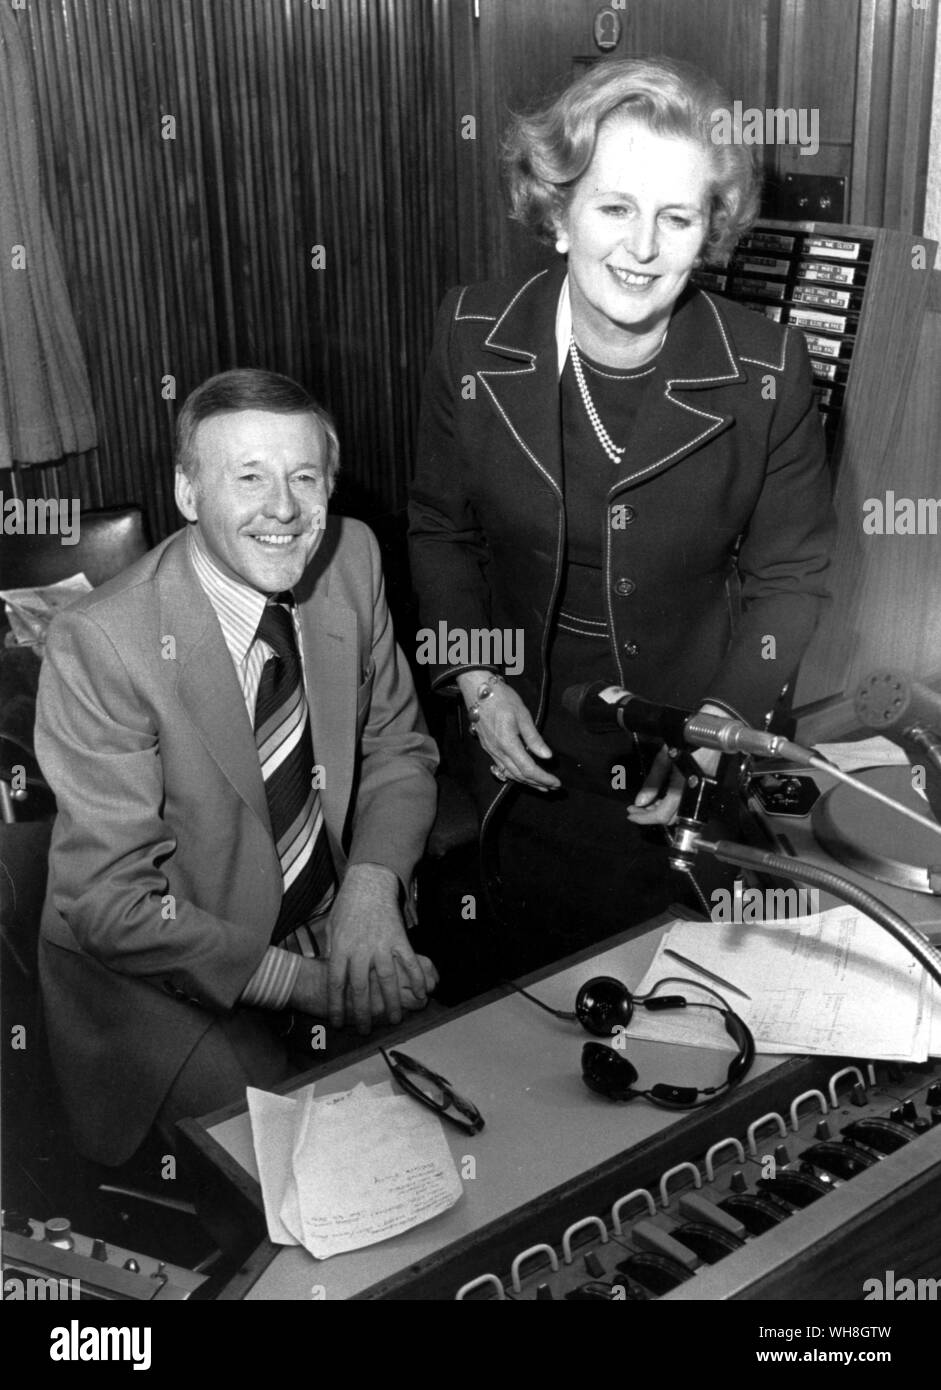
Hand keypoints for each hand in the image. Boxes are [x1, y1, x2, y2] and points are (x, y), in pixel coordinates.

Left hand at [325, 863, 438, 1033]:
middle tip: (365, 1030)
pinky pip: (409, 963)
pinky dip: (416, 979)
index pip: (336, 984)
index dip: (336, 1006)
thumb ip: (331, 951)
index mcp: (341, 948)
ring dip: (392, 1003)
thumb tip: (328, 972)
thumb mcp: (331, 928)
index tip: (337, 1023)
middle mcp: (361, 950)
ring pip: (387, 981)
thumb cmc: (347, 906)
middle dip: (363, 1013)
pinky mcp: (399, 938)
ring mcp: (381, 945)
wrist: (369, 882)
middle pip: (361, 989)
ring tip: (394, 1020)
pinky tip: (421, 994)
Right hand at [457, 670, 559, 791]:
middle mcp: (497, 751)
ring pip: (509, 774)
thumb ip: (534, 738)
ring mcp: (491, 751)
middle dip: (537, 784)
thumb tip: (547, 756)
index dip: (543, 778)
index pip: (528, 769)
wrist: (477, 691)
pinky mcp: (488, 748)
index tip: (556, 783)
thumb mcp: (522, 715)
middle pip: (519, 775)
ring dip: (526, 782)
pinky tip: (521, 776)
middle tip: (552, 788)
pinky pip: (501, 768)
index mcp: (508, 744)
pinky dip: (514, 775)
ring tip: (540, 786)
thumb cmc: (502, 699)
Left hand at [627, 704, 724, 826]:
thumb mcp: (664, 758)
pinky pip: (684, 804)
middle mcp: (693, 794)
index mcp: (683, 787)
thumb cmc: (688, 741)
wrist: (711, 733)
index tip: (631, 814)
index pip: (662, 814)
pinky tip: (661, 797)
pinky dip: (670, 804)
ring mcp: (699, 794)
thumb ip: (652, 782)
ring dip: (660, 810)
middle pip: (670, 817)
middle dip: (650, 815)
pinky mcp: (701, 790)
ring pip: (677, 813)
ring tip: (646, 802)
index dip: (644, 817)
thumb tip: (640, 801)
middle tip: (635, 808)